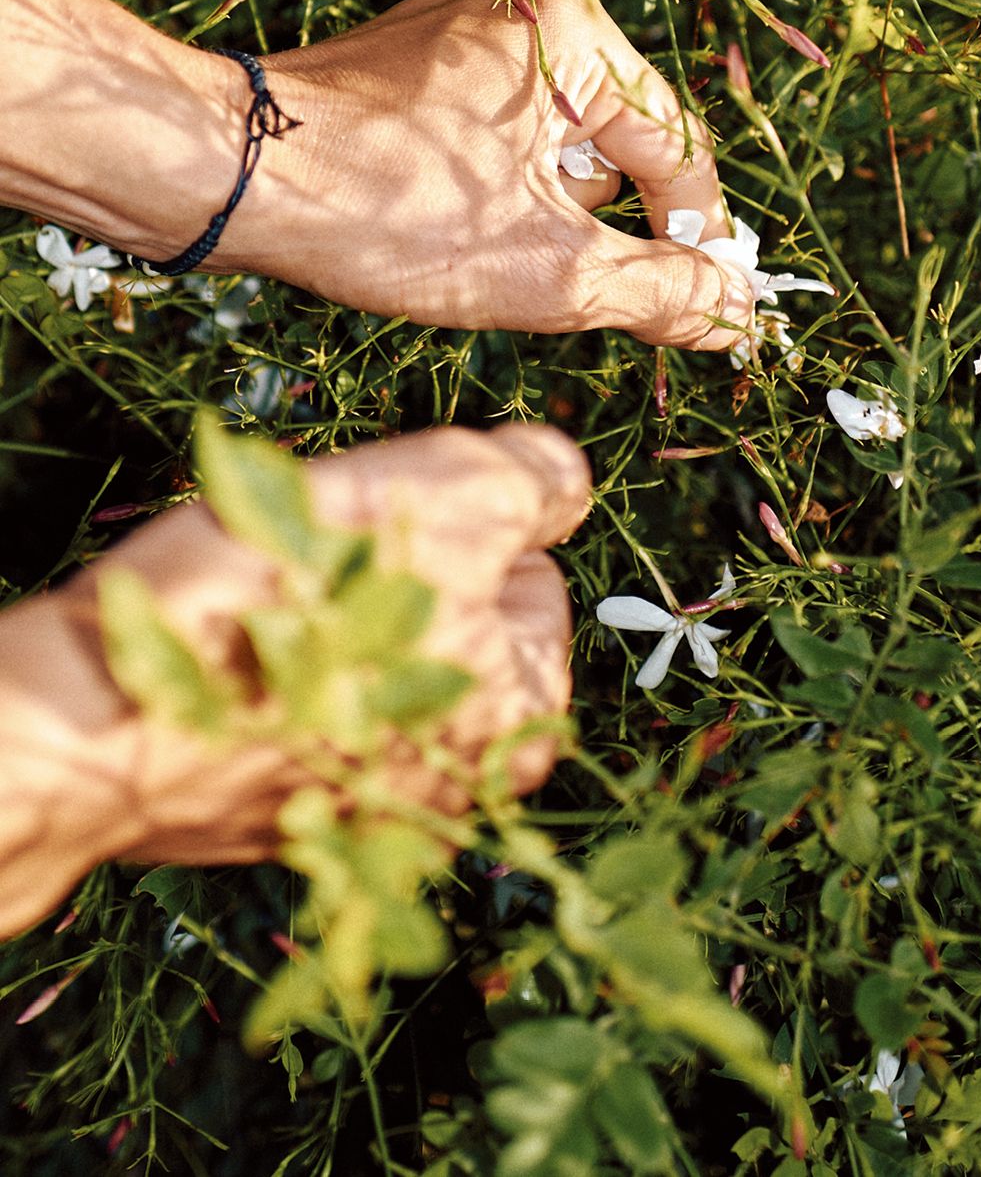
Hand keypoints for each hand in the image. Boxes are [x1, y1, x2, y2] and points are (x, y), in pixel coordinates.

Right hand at [0, 423, 590, 937]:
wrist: (100, 723)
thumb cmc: (285, 603)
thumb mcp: (449, 494)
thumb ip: (532, 482)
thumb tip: (561, 485)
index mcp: (522, 718)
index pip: (532, 582)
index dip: (465, 530)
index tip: (388, 531)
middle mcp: (457, 789)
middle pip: (452, 623)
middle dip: (401, 578)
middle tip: (320, 565)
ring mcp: (360, 812)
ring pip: (371, 659)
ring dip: (331, 621)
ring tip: (265, 610)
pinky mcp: (276, 817)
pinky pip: (298, 708)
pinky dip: (274, 676)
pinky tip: (230, 662)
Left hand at [242, 0, 754, 346]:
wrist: (228, 177)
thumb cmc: (390, 213)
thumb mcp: (549, 272)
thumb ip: (661, 291)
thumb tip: (737, 315)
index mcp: (574, 30)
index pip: (679, 149)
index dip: (698, 240)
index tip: (707, 310)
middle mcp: (523, 5)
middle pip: (614, 148)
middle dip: (589, 228)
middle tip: (545, 281)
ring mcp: (462, 28)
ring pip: (549, 150)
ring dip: (536, 217)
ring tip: (471, 250)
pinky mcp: (415, 60)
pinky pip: (492, 139)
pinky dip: (489, 193)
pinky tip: (440, 227)